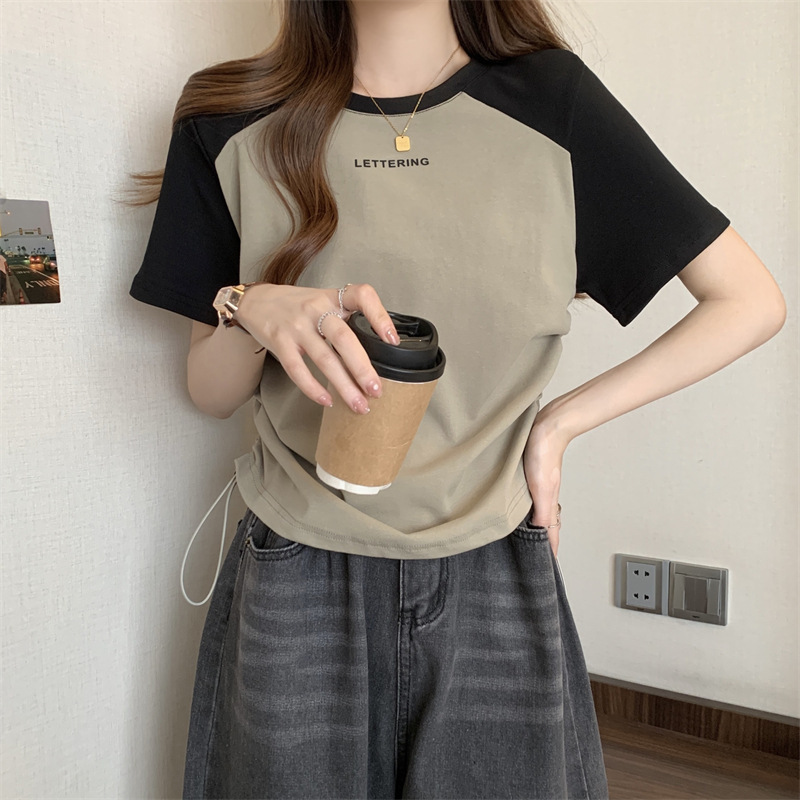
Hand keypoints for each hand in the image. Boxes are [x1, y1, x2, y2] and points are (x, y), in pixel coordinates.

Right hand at [235, 282, 398, 414]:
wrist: (257, 301)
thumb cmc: (297, 307)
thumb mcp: (324, 302)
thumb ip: (346, 320)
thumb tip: (375, 356)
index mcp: (332, 297)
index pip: (362, 296)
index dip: (380, 316)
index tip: (392, 341)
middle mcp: (316, 309)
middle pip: (344, 339)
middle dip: (363, 368)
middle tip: (376, 390)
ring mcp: (297, 325)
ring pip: (324, 359)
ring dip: (344, 386)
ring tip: (359, 404)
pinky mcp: (280, 341)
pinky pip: (297, 369)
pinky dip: (313, 388)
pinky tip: (327, 400)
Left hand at [522, 409, 570, 557]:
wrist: (545, 426)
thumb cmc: (544, 454)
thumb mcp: (541, 489)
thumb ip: (542, 515)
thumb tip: (542, 539)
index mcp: (548, 504)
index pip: (551, 535)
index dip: (549, 552)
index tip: (546, 569)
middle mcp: (543, 497)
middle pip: (544, 526)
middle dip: (539, 543)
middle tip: (530, 560)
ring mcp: (536, 487)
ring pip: (534, 512)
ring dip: (529, 526)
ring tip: (521, 541)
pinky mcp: (528, 475)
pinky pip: (525, 498)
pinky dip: (521, 508)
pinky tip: (511, 508)